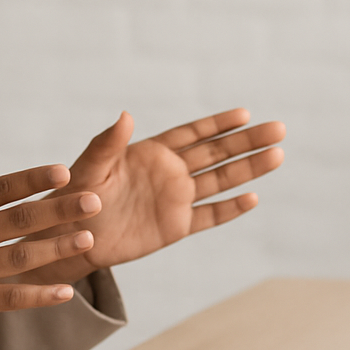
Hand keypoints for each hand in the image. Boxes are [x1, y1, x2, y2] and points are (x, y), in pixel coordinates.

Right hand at [0, 146, 101, 349]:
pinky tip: (67, 291)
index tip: (64, 171)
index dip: (31, 180)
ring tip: (88, 238)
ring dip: (56, 248)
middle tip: (94, 200)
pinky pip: (10, 298)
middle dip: (58, 208)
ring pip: (19, 257)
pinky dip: (39, 295)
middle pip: (16, 220)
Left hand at [18, 108, 284, 284]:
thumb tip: (125, 115)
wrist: (70, 236)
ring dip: (248, 169)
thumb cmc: (73, 196)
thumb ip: (107, 143)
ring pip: (220, 181)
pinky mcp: (175, 227)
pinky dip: (230, 209)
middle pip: (216, 154)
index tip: (245, 113)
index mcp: (152, 153)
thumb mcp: (88, 167)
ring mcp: (176, 200)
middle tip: (278, 128)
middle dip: (247, 141)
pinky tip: (253, 198)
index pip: (193, 134)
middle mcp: (170, 173)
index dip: (218, 123)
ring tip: (277, 155)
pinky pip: (208, 216)